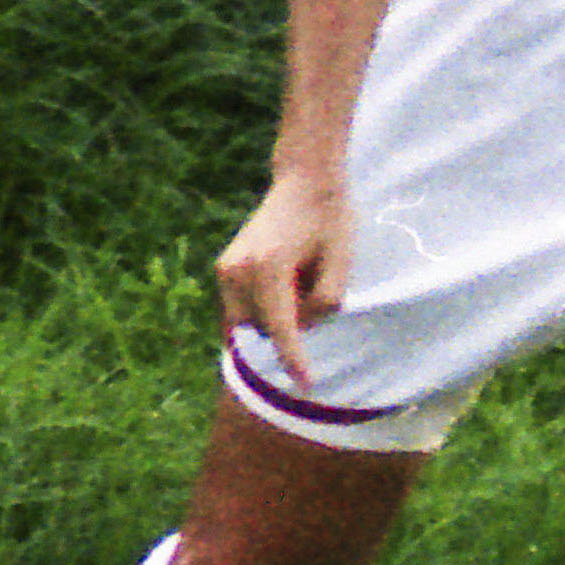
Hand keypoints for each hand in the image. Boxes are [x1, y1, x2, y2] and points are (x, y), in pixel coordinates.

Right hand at [215, 167, 352, 389]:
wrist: (305, 180)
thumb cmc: (330, 218)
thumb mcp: (341, 262)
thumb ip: (323, 304)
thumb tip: (299, 329)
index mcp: (268, 266)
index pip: (281, 328)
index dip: (295, 360)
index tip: (306, 385)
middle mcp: (238, 268)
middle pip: (264, 328)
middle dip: (289, 324)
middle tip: (313, 283)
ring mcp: (225, 268)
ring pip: (250, 322)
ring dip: (275, 315)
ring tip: (298, 275)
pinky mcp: (223, 268)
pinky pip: (243, 307)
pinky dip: (264, 305)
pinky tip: (285, 276)